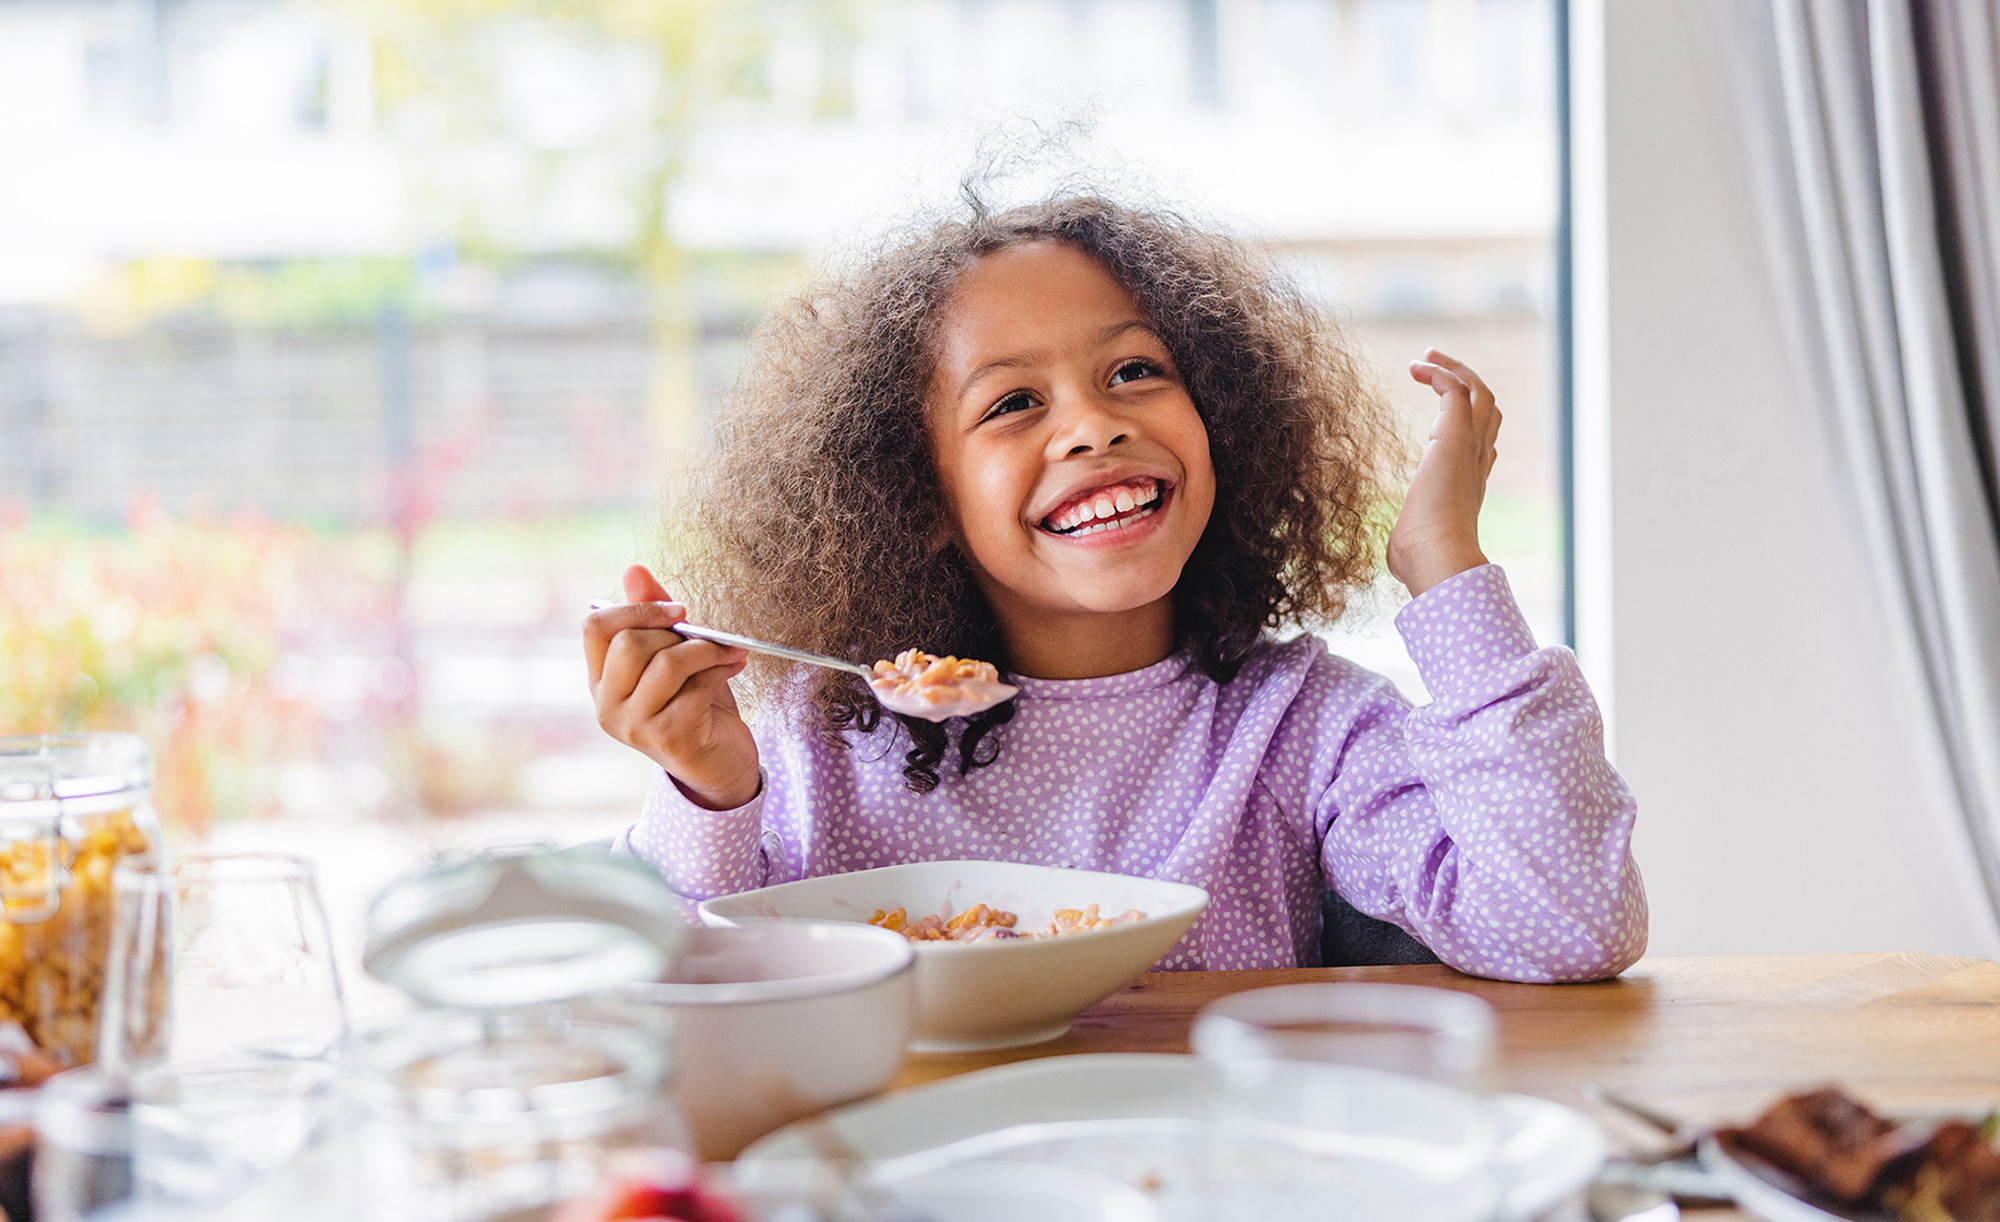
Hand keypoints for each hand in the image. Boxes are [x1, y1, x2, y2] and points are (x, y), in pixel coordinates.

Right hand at [584, 564, 759, 809]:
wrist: (722, 765)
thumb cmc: (696, 704)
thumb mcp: (674, 655)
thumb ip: (654, 617)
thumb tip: (634, 569)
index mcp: (601, 680)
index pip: (594, 627)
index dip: (635, 608)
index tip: (677, 610)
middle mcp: (607, 706)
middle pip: (629, 643)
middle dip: (676, 632)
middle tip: (709, 636)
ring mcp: (634, 726)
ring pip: (665, 664)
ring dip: (706, 650)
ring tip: (729, 651)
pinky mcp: (668, 739)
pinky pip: (695, 688)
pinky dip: (721, 670)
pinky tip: (736, 667)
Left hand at [1387, 349, 1497, 596]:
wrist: (1436, 558)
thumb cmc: (1420, 561)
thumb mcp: (1412, 548)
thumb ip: (1408, 543)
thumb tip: (1396, 557)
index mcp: (1470, 490)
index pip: (1482, 451)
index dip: (1470, 431)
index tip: (1441, 421)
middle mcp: (1476, 465)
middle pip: (1488, 413)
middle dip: (1466, 386)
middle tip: (1435, 368)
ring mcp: (1470, 448)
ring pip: (1479, 394)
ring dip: (1455, 369)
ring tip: (1426, 356)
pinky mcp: (1454, 436)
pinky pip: (1456, 389)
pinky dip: (1440, 372)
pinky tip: (1416, 367)